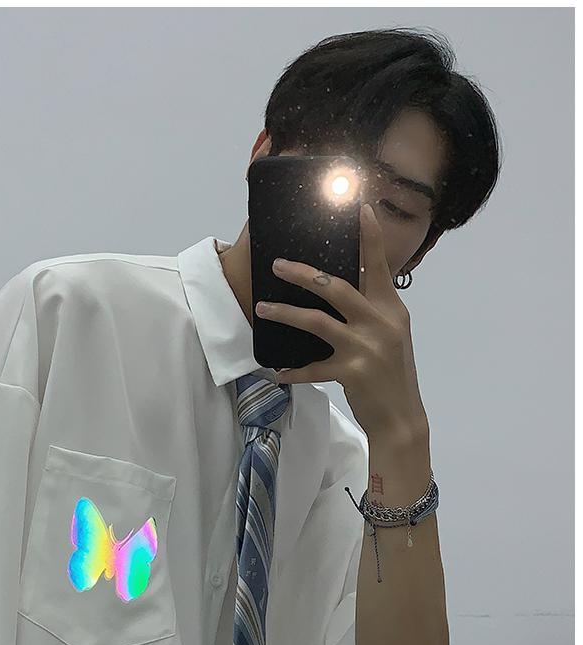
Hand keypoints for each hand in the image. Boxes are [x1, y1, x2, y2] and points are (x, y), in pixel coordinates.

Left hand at [255, 203, 427, 439]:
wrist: (402, 417)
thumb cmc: (393, 373)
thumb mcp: (391, 334)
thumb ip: (372, 309)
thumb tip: (340, 287)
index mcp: (391, 309)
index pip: (379, 266)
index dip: (370, 236)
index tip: (360, 207)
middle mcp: (381, 323)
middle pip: (337, 288)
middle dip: (304, 274)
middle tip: (277, 264)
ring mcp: (366, 347)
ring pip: (318, 321)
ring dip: (286, 313)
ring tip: (262, 308)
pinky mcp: (352, 372)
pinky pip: (313, 368)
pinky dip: (294, 370)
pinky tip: (277, 371)